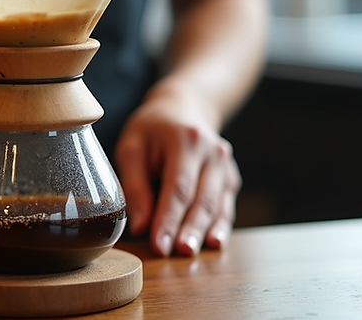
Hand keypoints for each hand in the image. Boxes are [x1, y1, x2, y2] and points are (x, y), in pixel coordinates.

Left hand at [115, 83, 241, 256]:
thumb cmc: (151, 130)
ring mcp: (225, 165)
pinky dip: (220, 225)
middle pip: (202, 198)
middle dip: (190, 229)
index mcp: (186, 140)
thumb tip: (139, 226)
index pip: (178, 187)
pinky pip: (226, 205)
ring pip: (217, 205)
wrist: (183, 108)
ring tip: (194, 253)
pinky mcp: (230, 177)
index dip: (168, 219)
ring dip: (205, 231)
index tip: (159, 245)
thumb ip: (134, 185)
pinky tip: (214, 242)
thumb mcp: (132, 147)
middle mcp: (213, 152)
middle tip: (179, 253)